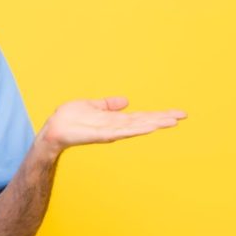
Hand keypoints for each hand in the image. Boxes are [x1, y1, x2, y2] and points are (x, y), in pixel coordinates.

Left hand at [37, 96, 186, 153]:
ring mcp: (109, 132)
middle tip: (182, 116)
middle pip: (144, 122)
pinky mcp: (99, 135)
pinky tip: (146, 128)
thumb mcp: (91, 105)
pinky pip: (119, 133)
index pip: (142, 117)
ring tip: (170, 122)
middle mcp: (115, 127)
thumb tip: (126, 100)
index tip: (177, 114)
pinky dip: (133, 130)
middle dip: (162, 119)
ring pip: (135, 128)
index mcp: (115, 120)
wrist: (53, 129)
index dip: (159, 114)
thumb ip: (108, 104)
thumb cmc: (69, 119)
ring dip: (153, 124)